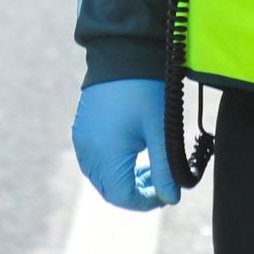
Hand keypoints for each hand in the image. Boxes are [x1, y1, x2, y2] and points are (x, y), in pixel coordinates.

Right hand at [72, 79, 178, 211]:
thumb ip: (165, 169)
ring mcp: (81, 141)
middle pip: (110, 191)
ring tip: (149, 165)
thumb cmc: (144, 90)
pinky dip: (113, 166)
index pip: (123, 197)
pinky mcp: (81, 130)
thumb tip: (172, 199)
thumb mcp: (161, 131)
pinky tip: (133, 151)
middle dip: (136, 193)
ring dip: (125, 180)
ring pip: (101, 178)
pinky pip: (94, 162)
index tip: (166, 192)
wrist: (121, 52)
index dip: (147, 201)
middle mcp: (88, 151)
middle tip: (160, 179)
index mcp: (106, 154)